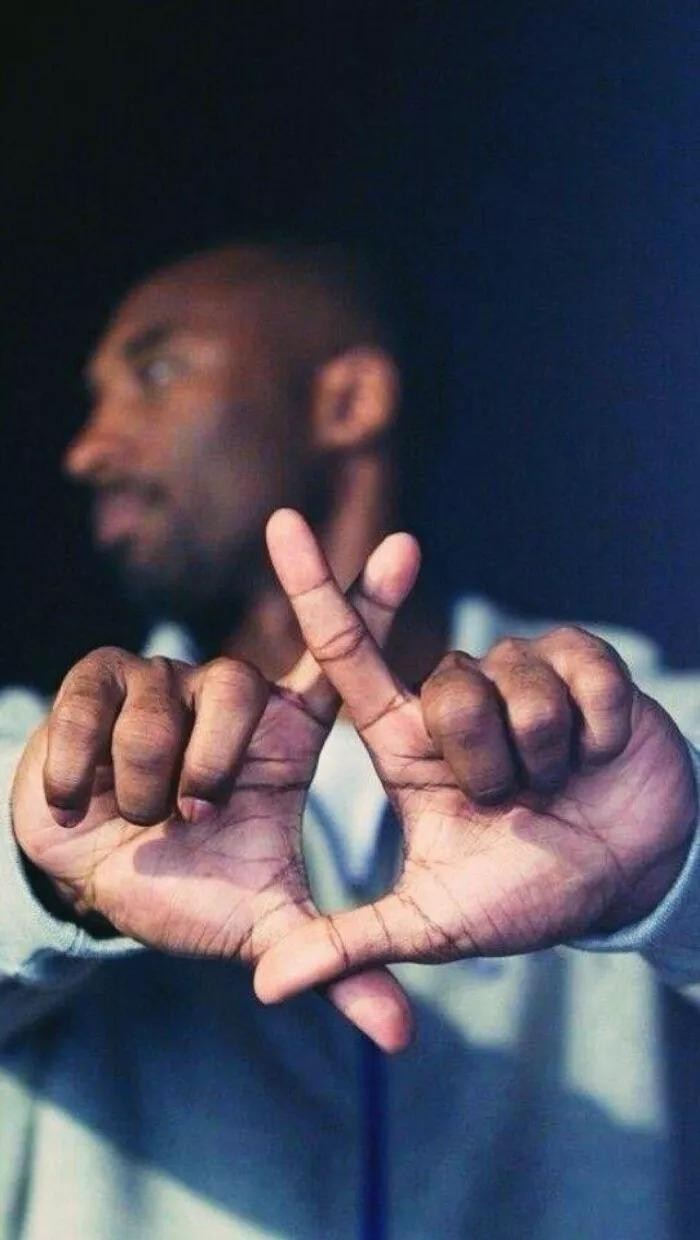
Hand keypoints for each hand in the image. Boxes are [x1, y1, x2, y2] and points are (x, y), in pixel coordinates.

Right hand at [11, 517, 420, 1049]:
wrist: (89, 878)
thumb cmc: (186, 885)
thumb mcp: (262, 924)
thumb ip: (334, 964)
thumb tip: (403, 1036)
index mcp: (279, 738)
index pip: (338, 660)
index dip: (373, 602)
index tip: (409, 547)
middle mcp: (229, 696)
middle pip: (235, 685)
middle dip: (207, 761)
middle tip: (191, 813)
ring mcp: (161, 681)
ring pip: (162, 701)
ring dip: (143, 780)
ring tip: (137, 816)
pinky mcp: (95, 681)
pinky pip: (95, 702)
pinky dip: (87, 766)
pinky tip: (84, 798)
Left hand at [255, 515, 697, 1003]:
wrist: (629, 877)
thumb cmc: (527, 892)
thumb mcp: (433, 923)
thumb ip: (349, 945)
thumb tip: (261, 985)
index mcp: (407, 742)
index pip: (348, 654)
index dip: (315, 587)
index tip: (280, 522)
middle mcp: (455, 698)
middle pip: (450, 687)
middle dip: (491, 761)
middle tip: (514, 801)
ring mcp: (520, 676)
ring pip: (516, 681)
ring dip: (548, 752)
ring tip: (561, 780)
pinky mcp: (583, 663)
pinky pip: (580, 672)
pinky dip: (597, 730)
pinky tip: (600, 753)